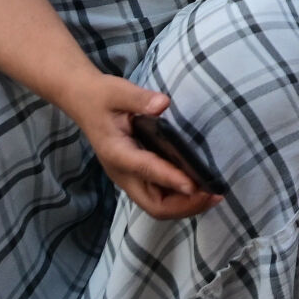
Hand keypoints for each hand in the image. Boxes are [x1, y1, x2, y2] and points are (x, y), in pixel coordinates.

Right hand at [64, 71, 221, 220]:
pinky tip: (200, 188)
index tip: (195, 185)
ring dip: (186, 206)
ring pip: (158, 205)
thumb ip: (139, 99)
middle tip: (213, 194)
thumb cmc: (102, 97)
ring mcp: (130, 178)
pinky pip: (159, 196)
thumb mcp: (118, 92)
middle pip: (154, 204)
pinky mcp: (137, 176)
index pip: (145, 170)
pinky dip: (181, 198)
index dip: (171, 178)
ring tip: (212, 195)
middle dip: (184, 205)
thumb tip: (163, 104)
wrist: (85, 102)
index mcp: (116, 153)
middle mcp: (123, 173)